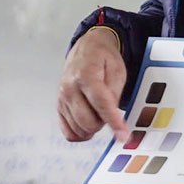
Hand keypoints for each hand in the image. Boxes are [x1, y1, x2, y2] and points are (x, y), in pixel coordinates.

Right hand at [57, 27, 129, 141]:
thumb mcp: (117, 70)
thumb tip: (113, 116)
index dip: (114, 121)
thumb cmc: (102, 58)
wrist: (86, 49)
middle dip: (104, 123)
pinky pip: (68, 132)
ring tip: (99, 113)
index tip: (123, 135)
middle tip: (110, 112)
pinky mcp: (59, 107)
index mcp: (85, 75)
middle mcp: (69, 87)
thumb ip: (115, 93)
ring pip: (79, 129)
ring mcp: (62, 98)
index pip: (101, 104)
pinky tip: (89, 124)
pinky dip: (81, 133)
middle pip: (88, 121)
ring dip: (93, 128)